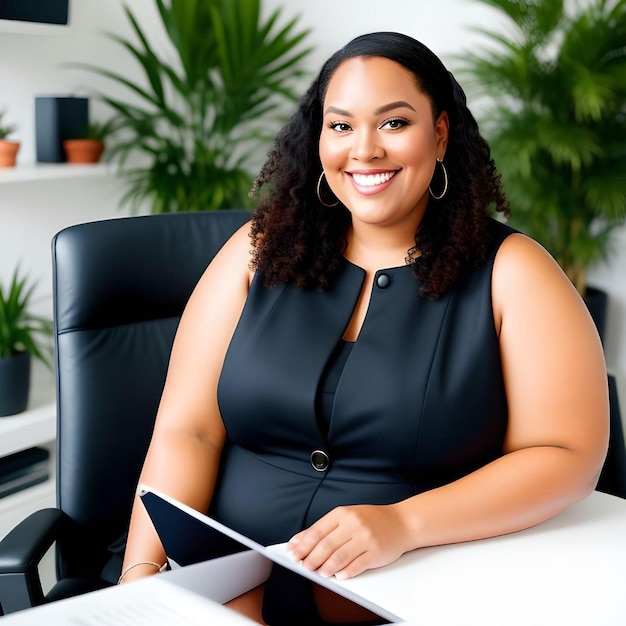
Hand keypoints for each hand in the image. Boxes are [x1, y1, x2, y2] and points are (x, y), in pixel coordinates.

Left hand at [286, 504, 407, 579]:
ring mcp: (365, 538)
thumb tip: (299, 540)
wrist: (401, 522)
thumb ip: (324, 528)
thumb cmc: (371, 520)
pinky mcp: (376, 552)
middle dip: (311, 558)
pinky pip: (357, 565)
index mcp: (343, 513)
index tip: (292, 553)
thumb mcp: (347, 516)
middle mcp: (354, 524)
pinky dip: (345, 572)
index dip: (302, 544)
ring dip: (326, 567)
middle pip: (326, 545)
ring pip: (339, 557)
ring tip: (320, 572)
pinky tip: (339, 576)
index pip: (317, 531)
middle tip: (304, 566)